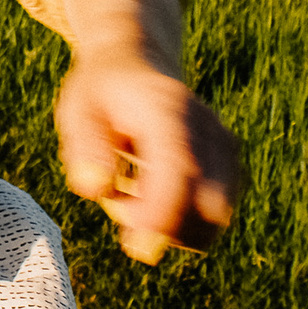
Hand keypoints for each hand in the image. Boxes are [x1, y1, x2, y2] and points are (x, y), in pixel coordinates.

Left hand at [54, 44, 241, 263]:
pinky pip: (213, 217)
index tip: (136, 246)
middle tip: (121, 202)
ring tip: (132, 191)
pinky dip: (183, 222)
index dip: (162, 213)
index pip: (181, 170)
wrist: (134, 63)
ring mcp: (225, 147)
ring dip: (173, 227)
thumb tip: (94, 187)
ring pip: (215, 219)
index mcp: (169, 110)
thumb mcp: (77, 110)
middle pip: (211, 205)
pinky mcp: (230, 166)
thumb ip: (84, 148)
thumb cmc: (100, 92)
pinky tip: (152, 194)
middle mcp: (207, 128)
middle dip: (167, 227)